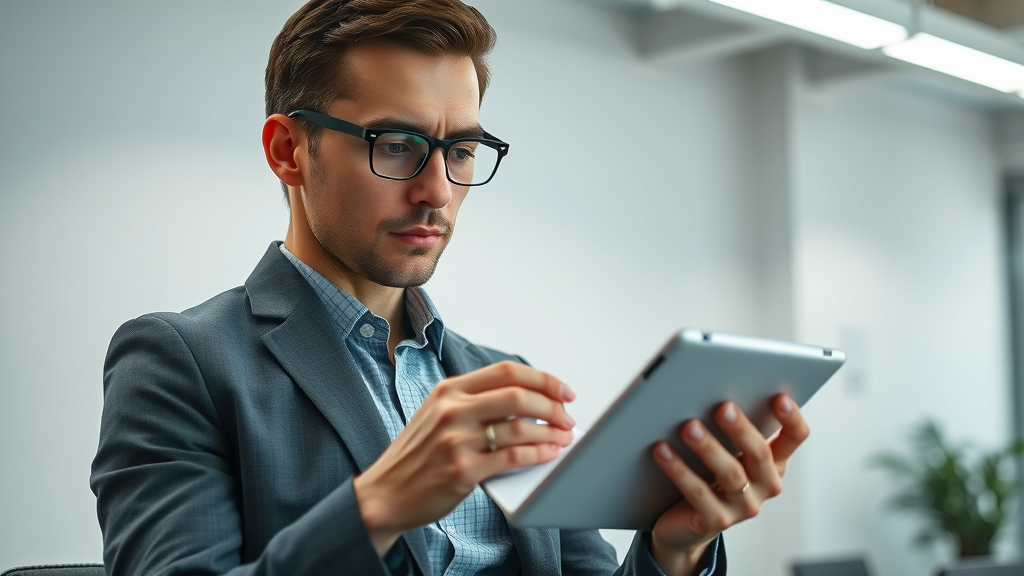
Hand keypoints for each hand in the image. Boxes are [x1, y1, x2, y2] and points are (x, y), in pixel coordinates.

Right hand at [353, 361, 575, 554]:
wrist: (385, 493)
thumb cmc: (418, 455)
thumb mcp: (437, 414)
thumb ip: (475, 402)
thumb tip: (530, 399)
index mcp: (448, 390)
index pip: (507, 372)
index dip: (543, 379)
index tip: (564, 391)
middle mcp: (452, 410)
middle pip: (518, 395)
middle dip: (553, 406)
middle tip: (568, 417)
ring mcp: (456, 440)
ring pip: (520, 427)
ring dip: (551, 433)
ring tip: (564, 437)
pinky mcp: (462, 471)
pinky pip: (513, 458)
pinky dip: (538, 455)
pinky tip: (549, 454)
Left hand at [648, 395, 808, 575]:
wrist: (685, 525)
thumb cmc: (707, 476)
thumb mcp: (725, 451)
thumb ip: (730, 427)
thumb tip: (712, 390)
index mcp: (773, 462)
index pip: (794, 438)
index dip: (791, 419)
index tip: (780, 397)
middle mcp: (765, 485)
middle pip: (759, 454)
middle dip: (741, 429)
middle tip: (723, 407)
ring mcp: (743, 506)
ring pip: (730, 473)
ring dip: (708, 447)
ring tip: (689, 427)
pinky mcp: (716, 521)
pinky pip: (698, 493)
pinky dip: (679, 469)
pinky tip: (662, 450)